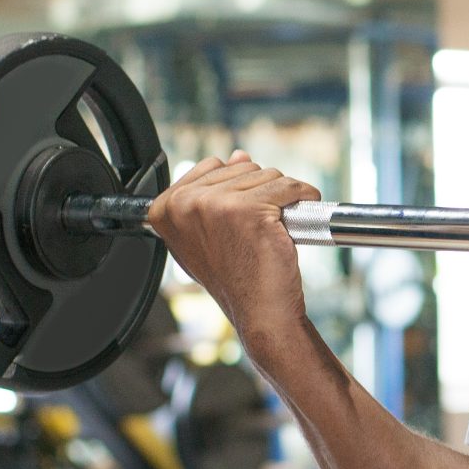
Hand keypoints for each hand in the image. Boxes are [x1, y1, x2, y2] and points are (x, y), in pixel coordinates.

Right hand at [144, 150, 320, 347]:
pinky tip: (292, 224)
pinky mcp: (252, 212)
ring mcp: (217, 206)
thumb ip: (213, 194)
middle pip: (241, 167)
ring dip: (280, 199)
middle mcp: (186, 204)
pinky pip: (290, 187)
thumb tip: (237, 156)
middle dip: (259, 194)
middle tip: (254, 231)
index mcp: (166, 208)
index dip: (235, 190)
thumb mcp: (210, 232)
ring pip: (267, 175)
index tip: (236, 220)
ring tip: (269, 232)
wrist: (260, 312)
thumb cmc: (236, 277)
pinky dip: (303, 199)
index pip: (212, 166)